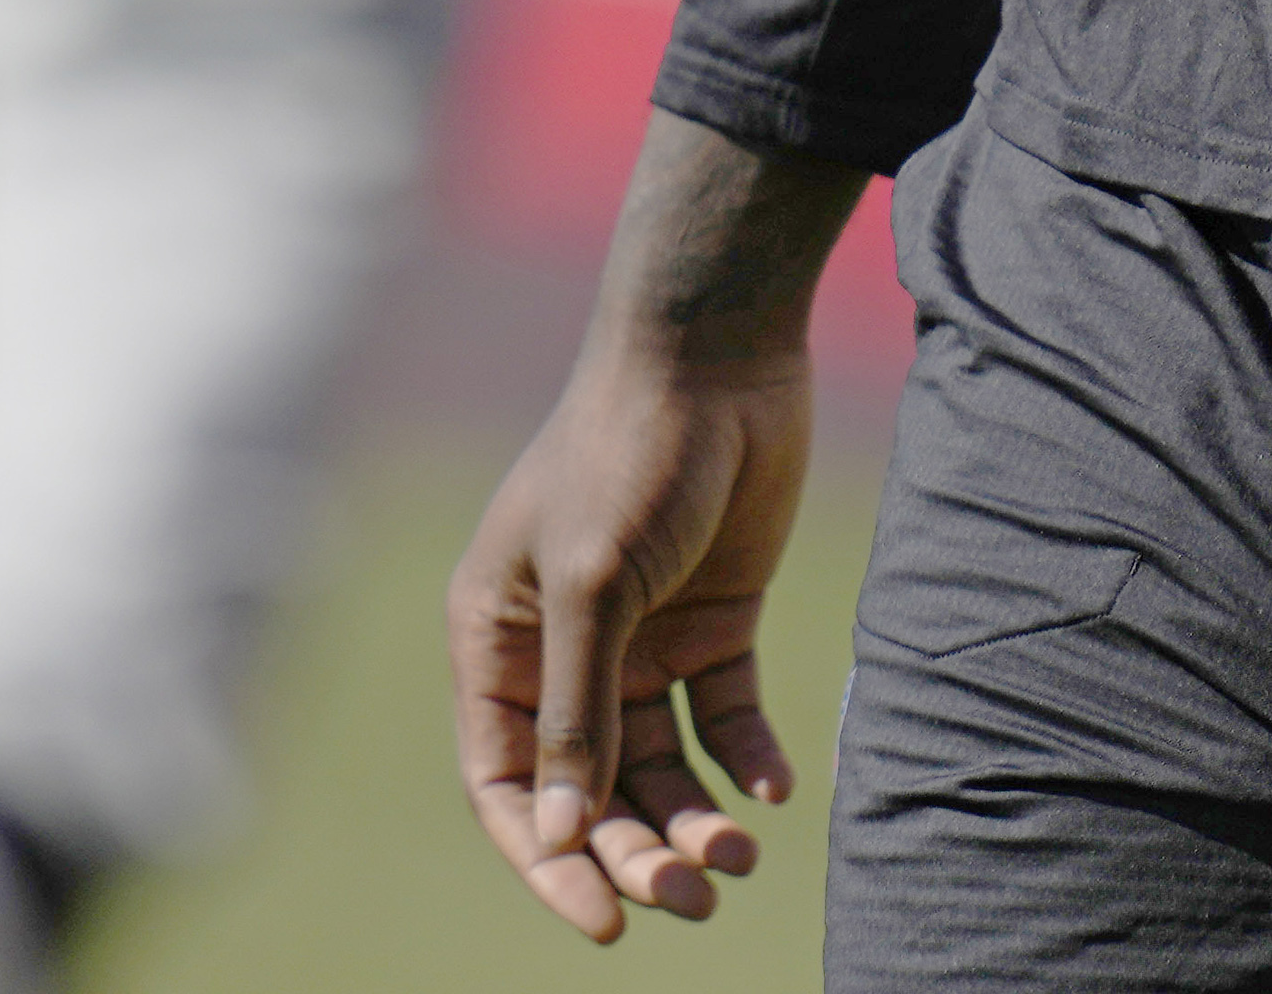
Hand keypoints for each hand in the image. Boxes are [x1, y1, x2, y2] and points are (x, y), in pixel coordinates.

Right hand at [450, 117, 863, 939]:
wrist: (719, 351)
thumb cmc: (629, 453)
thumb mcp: (593, 587)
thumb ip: (576, 711)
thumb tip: (562, 830)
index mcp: (496, 639)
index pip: (507, 783)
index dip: (548, 858)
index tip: (606, 921)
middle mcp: (562, 649)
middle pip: (591, 789)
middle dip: (637, 851)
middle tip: (698, 897)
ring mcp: (642, 636)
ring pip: (661, 765)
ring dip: (695, 819)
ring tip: (741, 855)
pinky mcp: (716, 615)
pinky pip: (726, 716)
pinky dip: (748, 758)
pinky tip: (775, 787)